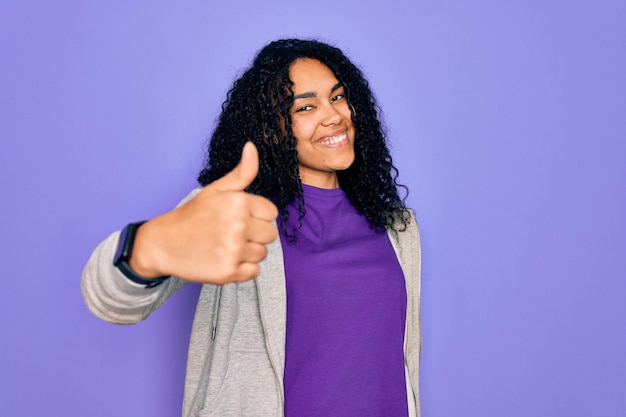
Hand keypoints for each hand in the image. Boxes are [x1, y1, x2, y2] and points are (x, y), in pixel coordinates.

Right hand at [129, 142, 278, 283]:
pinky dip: (242, 269)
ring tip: (225, 246)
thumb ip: (241, 172)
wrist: (162, 243)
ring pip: (262, 254)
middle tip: (231, 234)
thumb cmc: (192, 216)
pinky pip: (254, 272)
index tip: (239, 218)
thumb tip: (252, 146)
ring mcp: (234, 250)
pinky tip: (224, 259)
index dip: (257, 216)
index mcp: (238, 202)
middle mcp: (238, 226)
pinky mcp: (228, 272)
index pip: (271, 213)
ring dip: (248, 252)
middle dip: (254, 235)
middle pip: (270, 235)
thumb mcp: (216, 190)